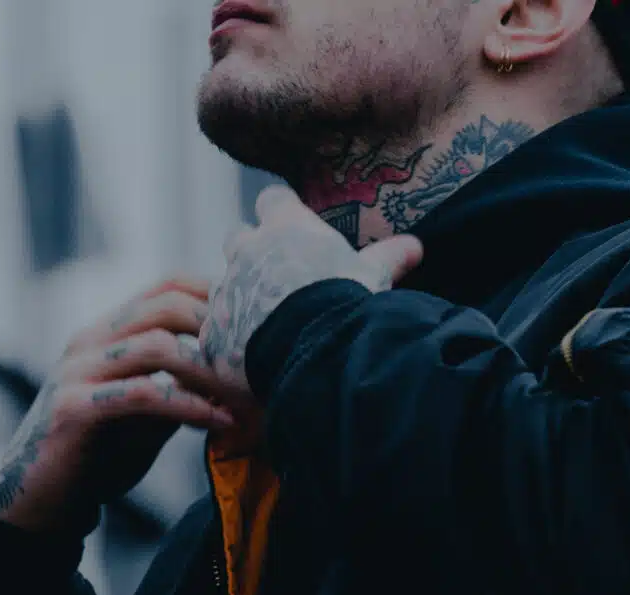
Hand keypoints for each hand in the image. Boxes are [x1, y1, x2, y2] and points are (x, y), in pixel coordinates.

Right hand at [0, 278, 244, 532]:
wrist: (44, 501)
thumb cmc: (103, 451)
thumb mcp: (152, 410)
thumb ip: (185, 383)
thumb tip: (244, 370)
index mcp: (109, 332)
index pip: (168, 286)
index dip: (218, 296)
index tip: (262, 325)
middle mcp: (91, 341)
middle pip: (166, 305)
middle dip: (221, 330)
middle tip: (261, 360)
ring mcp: (77, 371)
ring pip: (156, 344)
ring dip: (211, 371)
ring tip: (247, 396)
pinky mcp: (73, 409)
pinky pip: (143, 393)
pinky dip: (190, 405)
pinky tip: (220, 422)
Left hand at [200, 185, 422, 385]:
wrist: (316, 350)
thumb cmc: (346, 301)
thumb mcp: (374, 275)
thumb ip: (390, 257)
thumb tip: (416, 245)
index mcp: (285, 228)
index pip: (274, 200)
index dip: (282, 211)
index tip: (292, 223)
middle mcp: (247, 252)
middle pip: (238, 237)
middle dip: (252, 252)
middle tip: (277, 275)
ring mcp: (226, 293)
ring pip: (223, 286)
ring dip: (241, 298)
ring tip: (268, 322)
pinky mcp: (213, 334)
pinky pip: (215, 334)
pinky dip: (230, 342)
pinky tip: (251, 359)